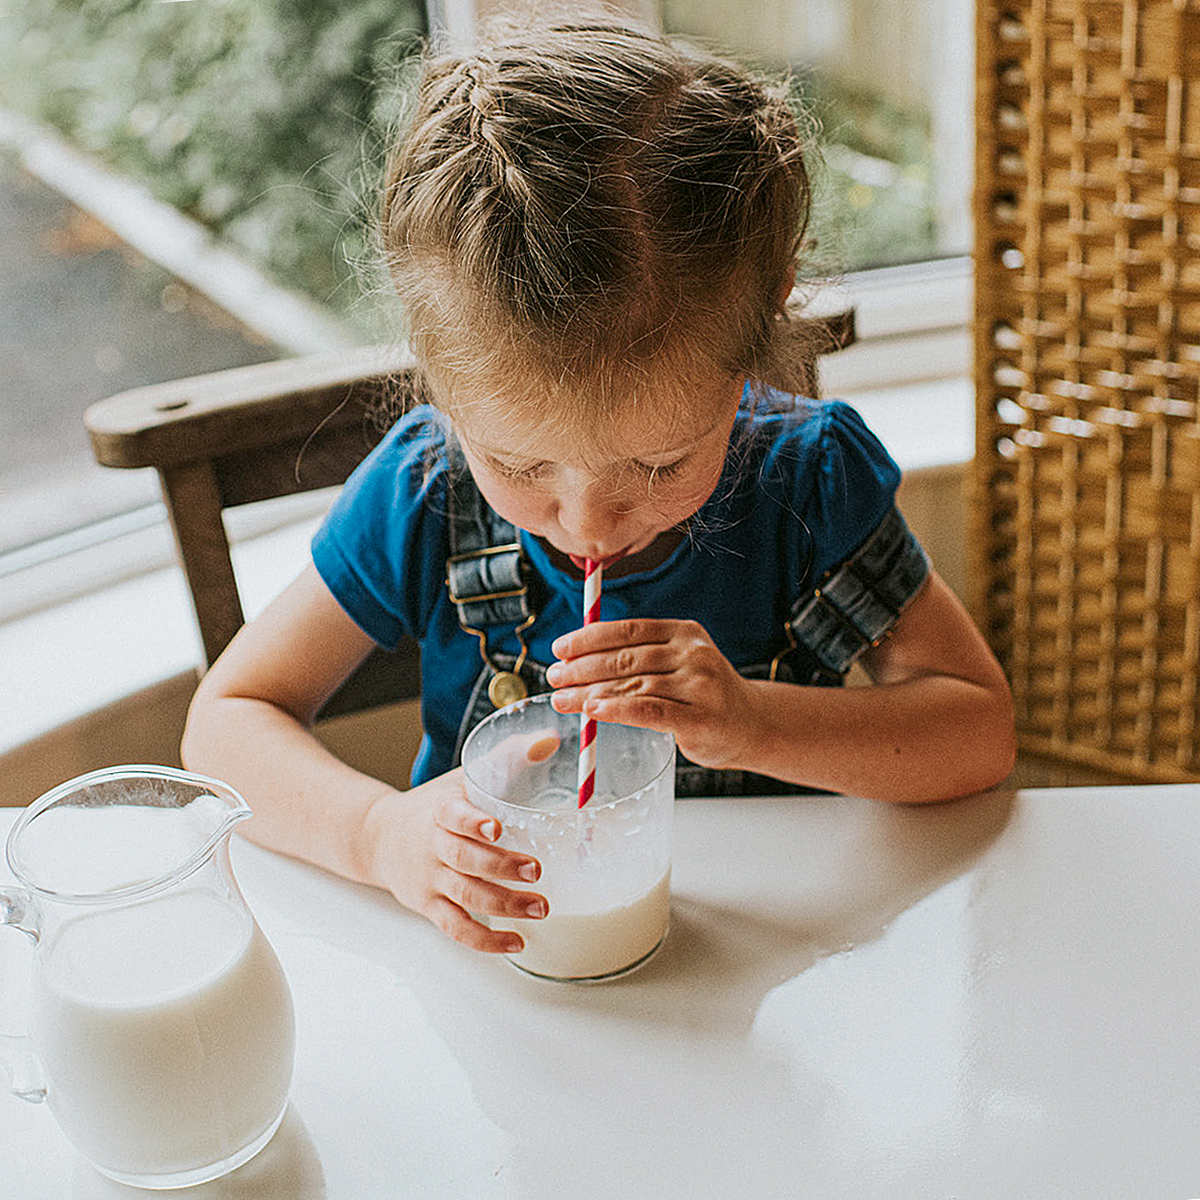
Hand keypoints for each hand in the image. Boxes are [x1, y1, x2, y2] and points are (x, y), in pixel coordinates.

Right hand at [361, 765, 548, 953]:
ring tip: (539, 908)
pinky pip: (456, 928)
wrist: (378, 837)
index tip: (496, 827)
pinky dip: (486, 940)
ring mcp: (431, 880)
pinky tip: (516, 941)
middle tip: (535, 871)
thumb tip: (548, 740)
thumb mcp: (461, 778)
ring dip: (504, 905)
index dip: (472, 822)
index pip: (453, 816)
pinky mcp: (430, 907)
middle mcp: (433, 848)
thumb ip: (504, 759)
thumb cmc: (432, 806)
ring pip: (465, 896)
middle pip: (465, 860)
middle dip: (501, 867)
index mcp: (440, 812)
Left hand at [547, 618, 754, 768]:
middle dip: (581, 668)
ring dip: (590, 692)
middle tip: (552, 677)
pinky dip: (618, 710)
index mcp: (683, 633)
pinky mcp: (699, 718)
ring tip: (562, 699)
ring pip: (632, 685)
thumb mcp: (679, 663)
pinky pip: (650, 710)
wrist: (752, 724)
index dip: (588, 638)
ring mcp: (698, 686)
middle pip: (625, 658)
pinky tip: (593, 711)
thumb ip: (641, 658)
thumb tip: (579, 661)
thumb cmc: (704, 695)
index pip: (628, 630)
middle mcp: (692, 654)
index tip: (559, 649)